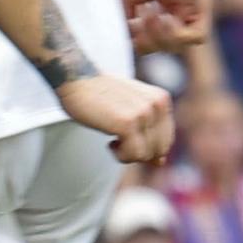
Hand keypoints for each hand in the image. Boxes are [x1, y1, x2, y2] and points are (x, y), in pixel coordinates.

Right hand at [57, 74, 173, 163]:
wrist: (77, 79)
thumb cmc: (100, 95)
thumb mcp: (132, 109)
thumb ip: (150, 131)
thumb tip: (160, 162)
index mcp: (161, 99)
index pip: (166, 141)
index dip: (146, 148)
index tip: (128, 140)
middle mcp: (157, 105)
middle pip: (157, 151)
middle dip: (137, 152)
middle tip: (119, 140)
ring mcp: (143, 113)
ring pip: (145, 155)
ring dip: (127, 154)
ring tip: (113, 138)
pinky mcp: (128, 123)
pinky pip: (133, 155)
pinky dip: (120, 155)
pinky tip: (110, 142)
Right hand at [115, 0, 211, 53]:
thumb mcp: (126, 2)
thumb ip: (127, 25)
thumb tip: (125, 46)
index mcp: (162, 9)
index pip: (155, 42)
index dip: (141, 43)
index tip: (130, 26)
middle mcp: (179, 11)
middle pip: (167, 47)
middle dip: (149, 42)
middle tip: (139, 21)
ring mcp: (191, 8)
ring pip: (182, 46)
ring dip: (161, 37)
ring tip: (150, 15)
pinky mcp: (202, 5)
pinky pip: (198, 36)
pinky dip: (178, 34)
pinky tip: (165, 17)